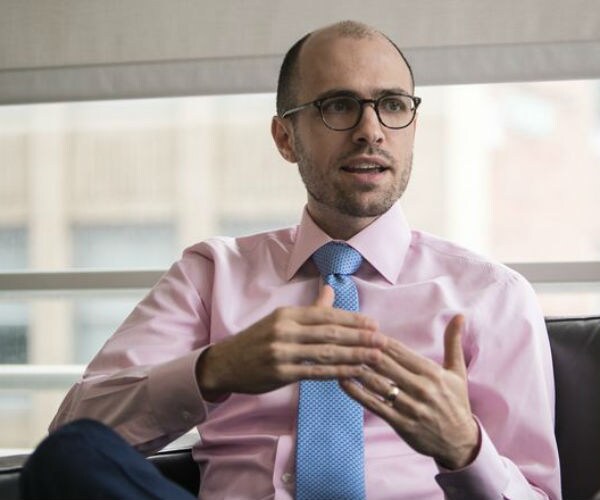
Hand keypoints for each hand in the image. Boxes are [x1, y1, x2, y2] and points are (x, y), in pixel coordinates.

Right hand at [196, 285, 385, 400]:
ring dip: (354, 355)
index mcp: (287, 315)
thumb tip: (331, 289)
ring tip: (376, 357)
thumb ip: (310, 309)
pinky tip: (354, 373)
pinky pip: (315, 372)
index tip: (373, 323)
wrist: (225, 363)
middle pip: (329, 332)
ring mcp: (282, 352)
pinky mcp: (281, 373)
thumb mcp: (280, 319)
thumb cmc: (257, 340)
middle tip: (382, 339)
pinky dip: (337, 372)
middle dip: (359, 337)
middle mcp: (285, 330)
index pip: (325, 315)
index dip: (351, 319)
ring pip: (325, 352)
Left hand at [341, 315, 478, 468]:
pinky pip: (374, 404)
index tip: (361, 329)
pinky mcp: (400, 423)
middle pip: (385, 364)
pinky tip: (343, 381)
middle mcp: (421, 388)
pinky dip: (357, 392)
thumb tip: (460, 315)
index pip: (399, 351)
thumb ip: (453, 342)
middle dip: (363, 351)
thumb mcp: (457, 372)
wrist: (459, 441)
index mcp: (431, 373)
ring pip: (377, 383)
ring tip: (338, 357)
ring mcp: (409, 407)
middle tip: (343, 338)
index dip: (379, 340)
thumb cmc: (455, 402)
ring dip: (356, 369)